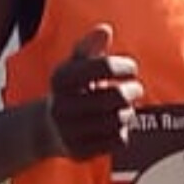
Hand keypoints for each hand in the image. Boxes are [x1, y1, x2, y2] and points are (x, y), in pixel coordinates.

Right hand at [46, 24, 144, 159]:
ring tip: (123, 108)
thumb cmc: (71, 89)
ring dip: (128, 112)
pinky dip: (122, 131)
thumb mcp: (75, 64)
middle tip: (136, 89)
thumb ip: (90, 46)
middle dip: (133, 91)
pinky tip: (115, 125)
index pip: (104, 67)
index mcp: (61, 78)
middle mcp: (61, 105)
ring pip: (119, 120)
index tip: (131, 68)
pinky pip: (118, 141)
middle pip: (117, 97)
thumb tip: (105, 30)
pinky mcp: (80, 152)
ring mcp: (69, 131)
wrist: (47, 128)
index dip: (124, 66)